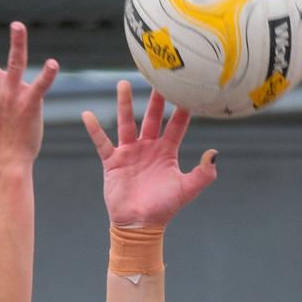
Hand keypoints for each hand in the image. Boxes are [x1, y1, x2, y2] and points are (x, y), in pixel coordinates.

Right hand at [82, 81, 216, 227]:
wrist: (140, 225)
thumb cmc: (164, 208)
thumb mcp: (187, 190)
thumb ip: (203, 173)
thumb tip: (214, 153)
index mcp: (167, 152)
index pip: (176, 125)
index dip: (182, 109)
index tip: (188, 89)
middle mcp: (148, 147)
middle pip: (152, 117)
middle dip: (155, 99)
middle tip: (158, 76)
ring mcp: (130, 152)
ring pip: (126, 122)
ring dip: (124, 104)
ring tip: (123, 84)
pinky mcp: (113, 162)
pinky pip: (102, 142)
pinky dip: (95, 129)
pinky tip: (87, 115)